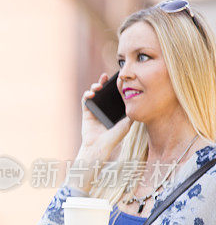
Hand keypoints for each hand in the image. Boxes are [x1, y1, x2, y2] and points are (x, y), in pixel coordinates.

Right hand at [69, 73, 132, 191]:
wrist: (99, 148)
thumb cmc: (113, 139)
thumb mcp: (126, 125)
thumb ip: (131, 114)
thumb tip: (139, 104)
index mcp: (113, 111)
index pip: (113, 95)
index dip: (115, 86)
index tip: (118, 79)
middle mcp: (103, 110)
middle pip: (103, 92)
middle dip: (103, 83)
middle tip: (106, 77)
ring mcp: (94, 111)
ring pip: (93, 94)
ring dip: (94, 87)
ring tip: (98, 86)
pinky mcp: (86, 113)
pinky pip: (85, 101)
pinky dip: (87, 95)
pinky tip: (91, 93)